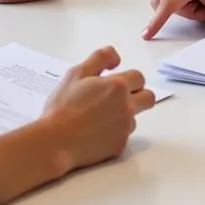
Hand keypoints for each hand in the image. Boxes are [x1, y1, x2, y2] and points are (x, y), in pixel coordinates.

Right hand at [42, 47, 155, 170]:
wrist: (56, 142)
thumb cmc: (64, 106)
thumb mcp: (77, 73)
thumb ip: (100, 58)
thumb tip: (116, 58)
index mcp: (118, 86)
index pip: (139, 77)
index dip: (128, 78)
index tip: (114, 82)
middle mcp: (127, 107)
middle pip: (148, 98)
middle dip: (137, 95)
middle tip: (117, 98)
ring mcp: (125, 128)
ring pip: (134, 117)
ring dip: (124, 115)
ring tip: (99, 117)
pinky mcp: (119, 146)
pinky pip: (124, 135)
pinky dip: (114, 132)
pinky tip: (96, 132)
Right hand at [142, 0, 204, 41]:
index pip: (168, 5)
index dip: (157, 21)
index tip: (147, 34)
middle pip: (172, 10)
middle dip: (192, 14)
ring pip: (169, 8)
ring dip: (186, 11)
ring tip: (202, 3)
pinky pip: (169, 5)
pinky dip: (181, 8)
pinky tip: (194, 1)